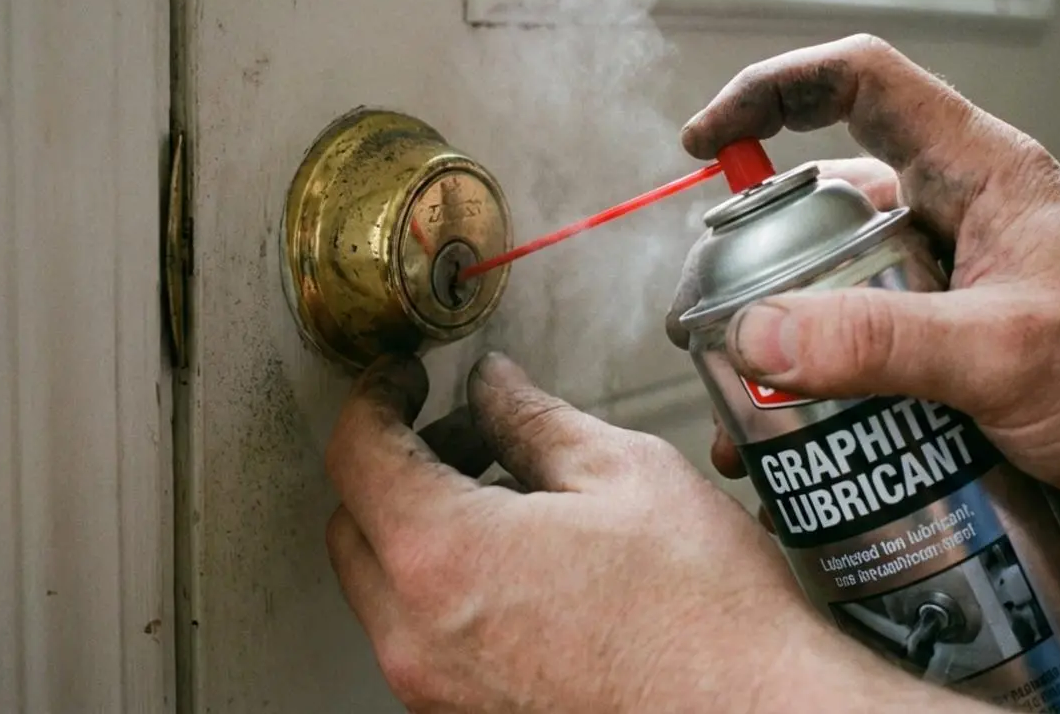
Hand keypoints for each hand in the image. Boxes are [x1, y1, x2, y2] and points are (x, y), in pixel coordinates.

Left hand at [324, 352, 970, 712]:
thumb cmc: (708, 620)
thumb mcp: (622, 473)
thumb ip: (532, 419)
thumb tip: (492, 387)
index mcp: (444, 558)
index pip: (356, 453)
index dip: (376, 396)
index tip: (400, 377)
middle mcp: (418, 638)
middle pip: (351, 524)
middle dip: (393, 462)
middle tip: (459, 429)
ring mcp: (437, 692)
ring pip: (383, 587)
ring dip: (418, 526)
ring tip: (502, 491)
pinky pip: (421, 638)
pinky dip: (443, 586)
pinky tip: (518, 561)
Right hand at [667, 34, 1059, 541]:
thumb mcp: (1006, 354)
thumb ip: (881, 342)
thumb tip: (758, 333)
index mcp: (976, 174)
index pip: (861, 82)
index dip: (773, 89)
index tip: (707, 140)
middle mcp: (953, 217)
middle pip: (824, 202)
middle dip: (755, 255)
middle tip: (707, 316)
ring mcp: (950, 285)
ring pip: (834, 285)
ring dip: (781, 337)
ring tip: (740, 401)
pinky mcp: (950, 349)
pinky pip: (861, 349)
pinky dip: (817, 387)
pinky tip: (789, 442)